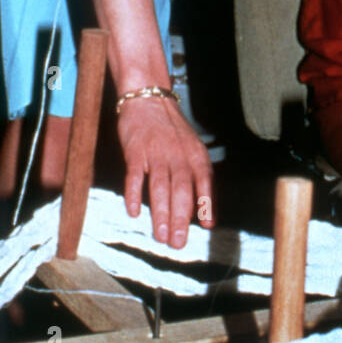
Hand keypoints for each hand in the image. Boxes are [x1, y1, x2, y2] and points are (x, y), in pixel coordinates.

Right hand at [117, 95, 213, 246]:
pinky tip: (134, 213)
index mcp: (195, 154)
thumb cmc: (172, 130)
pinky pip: (135, 176)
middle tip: (178, 243)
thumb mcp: (193, 149)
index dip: (206, 203)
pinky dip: (134, 194)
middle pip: (181, 189)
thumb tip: (207, 214)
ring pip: (160, 186)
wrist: (149, 99)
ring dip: (160, 213)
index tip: (207, 226)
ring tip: (160, 236)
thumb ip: (200, 179)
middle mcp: (178, 154)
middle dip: (180, 218)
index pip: (204, 181)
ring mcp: (156, 153)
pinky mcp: (135, 151)